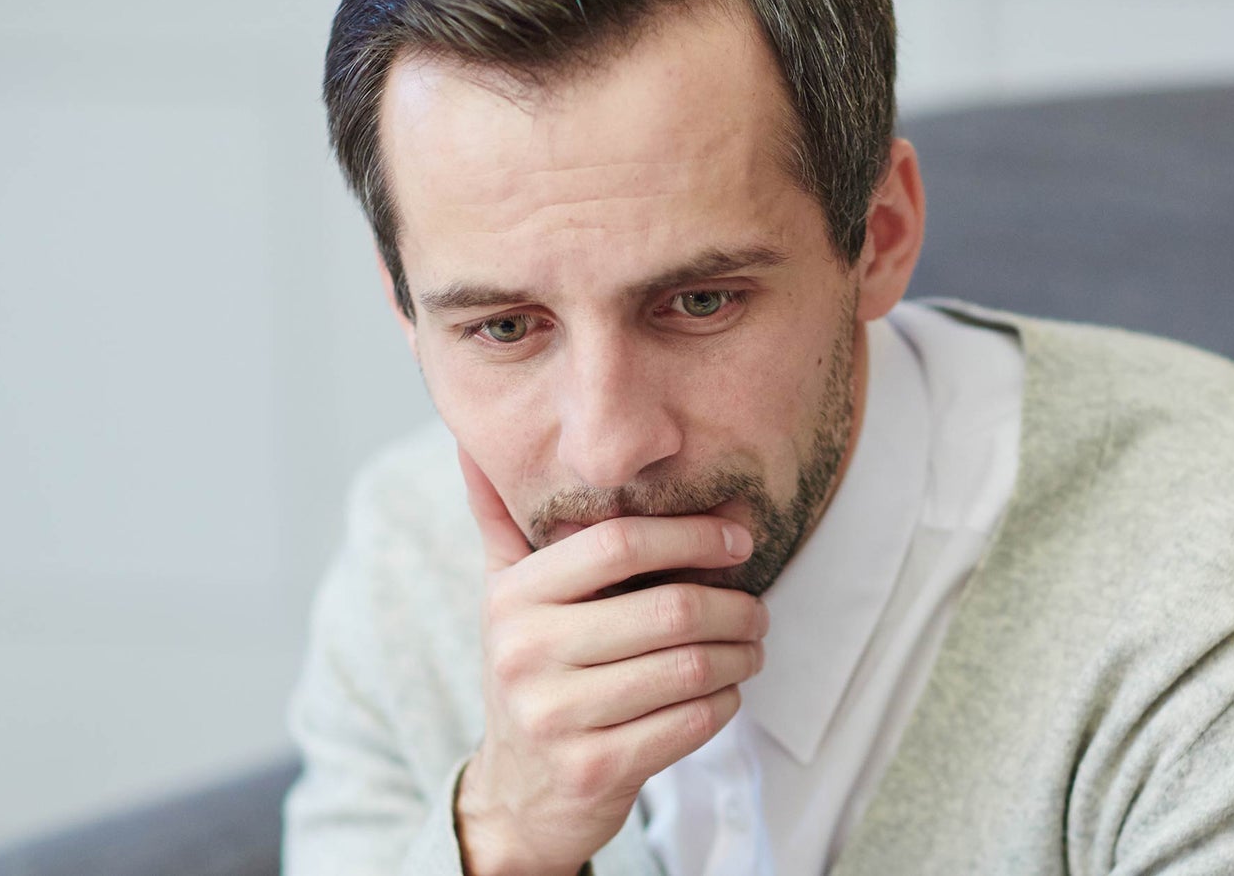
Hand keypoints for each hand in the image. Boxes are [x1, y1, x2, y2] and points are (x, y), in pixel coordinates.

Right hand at [454, 448, 768, 875]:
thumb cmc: (534, 672)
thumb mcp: (508, 597)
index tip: (739, 538)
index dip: (693, 533)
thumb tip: (476, 442)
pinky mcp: (595, 769)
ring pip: (690, 668)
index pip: (620, 542)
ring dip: (741, 655)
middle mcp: (526, 653)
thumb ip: (505, 520)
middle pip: (670, 609)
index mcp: (514, 597)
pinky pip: (692, 721)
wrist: (519, 792)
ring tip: (751, 647)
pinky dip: (726, 701)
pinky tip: (726, 691)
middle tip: (757, 608)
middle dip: (735, 605)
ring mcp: (557, 716)